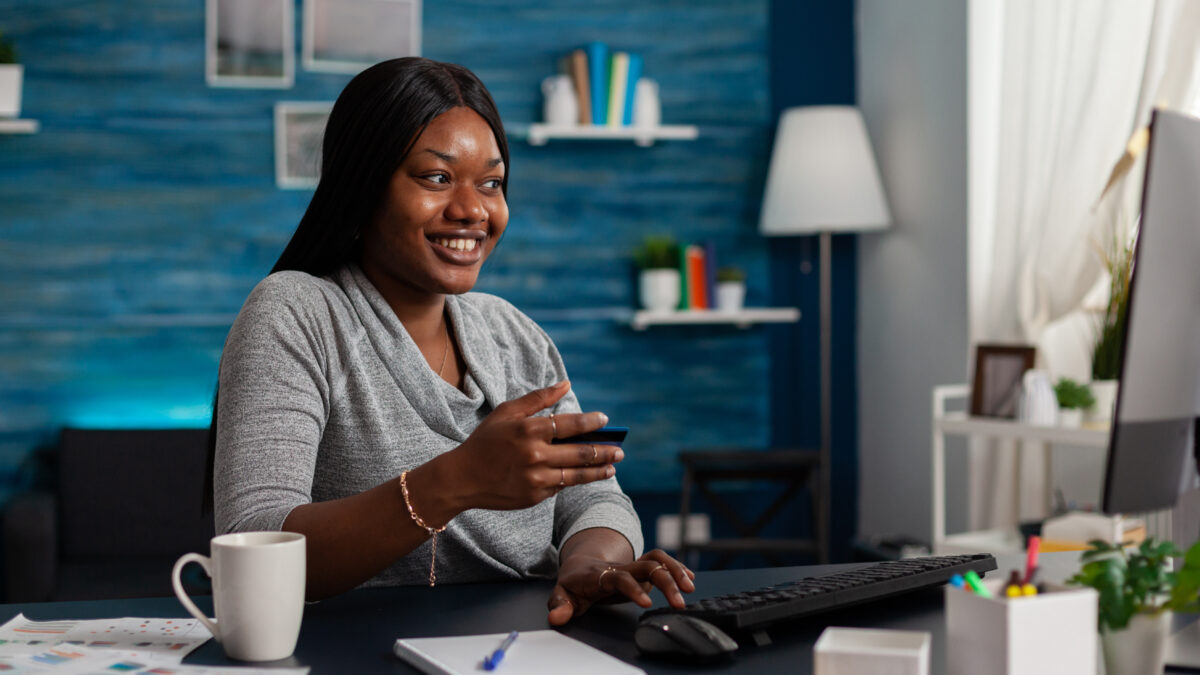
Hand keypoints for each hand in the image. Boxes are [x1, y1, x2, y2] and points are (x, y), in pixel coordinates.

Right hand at [450, 381, 623, 510]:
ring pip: (577, 475)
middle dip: (605, 450)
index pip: (569, 424)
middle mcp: (534, 455)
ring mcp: (535, 478)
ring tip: (612, 467)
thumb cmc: (486, 441)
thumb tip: (566, 383)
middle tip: (620, 450)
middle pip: (580, 453)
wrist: (462, 478)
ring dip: (599, 470)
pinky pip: (561, 487)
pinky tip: (585, 475)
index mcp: (528, 430)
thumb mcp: (507, 413)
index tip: (605, 420)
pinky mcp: (534, 496)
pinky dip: (573, 480)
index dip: (590, 422)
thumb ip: (538, 399)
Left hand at [546, 549, 695, 625]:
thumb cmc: (573, 584)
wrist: (580, 565)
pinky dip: (677, 568)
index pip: (620, 578)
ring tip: (689, 589)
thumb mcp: (561, 595)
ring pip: (658, 559)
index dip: (633, 588)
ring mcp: (633, 566)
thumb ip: (559, 606)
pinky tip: (689, 579)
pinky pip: (662, 562)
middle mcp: (621, 567)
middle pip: (647, 566)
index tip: (647, 603)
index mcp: (601, 575)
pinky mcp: (642, 569)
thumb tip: (557, 618)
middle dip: (665, 581)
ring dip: (675, 571)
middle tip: (679, 603)